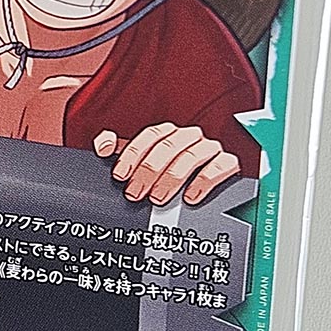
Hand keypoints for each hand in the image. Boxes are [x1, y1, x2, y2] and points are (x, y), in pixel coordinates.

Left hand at [93, 123, 239, 206]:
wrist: (205, 185)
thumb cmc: (170, 172)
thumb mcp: (143, 161)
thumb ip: (121, 151)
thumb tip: (103, 146)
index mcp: (168, 133)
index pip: (150, 136)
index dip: (133, 154)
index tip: (121, 175)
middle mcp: (189, 137)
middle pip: (168, 146)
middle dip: (149, 171)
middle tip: (136, 192)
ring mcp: (209, 148)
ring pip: (191, 156)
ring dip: (172, 178)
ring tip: (158, 198)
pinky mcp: (228, 162)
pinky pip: (219, 166)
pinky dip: (204, 181)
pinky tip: (190, 197)